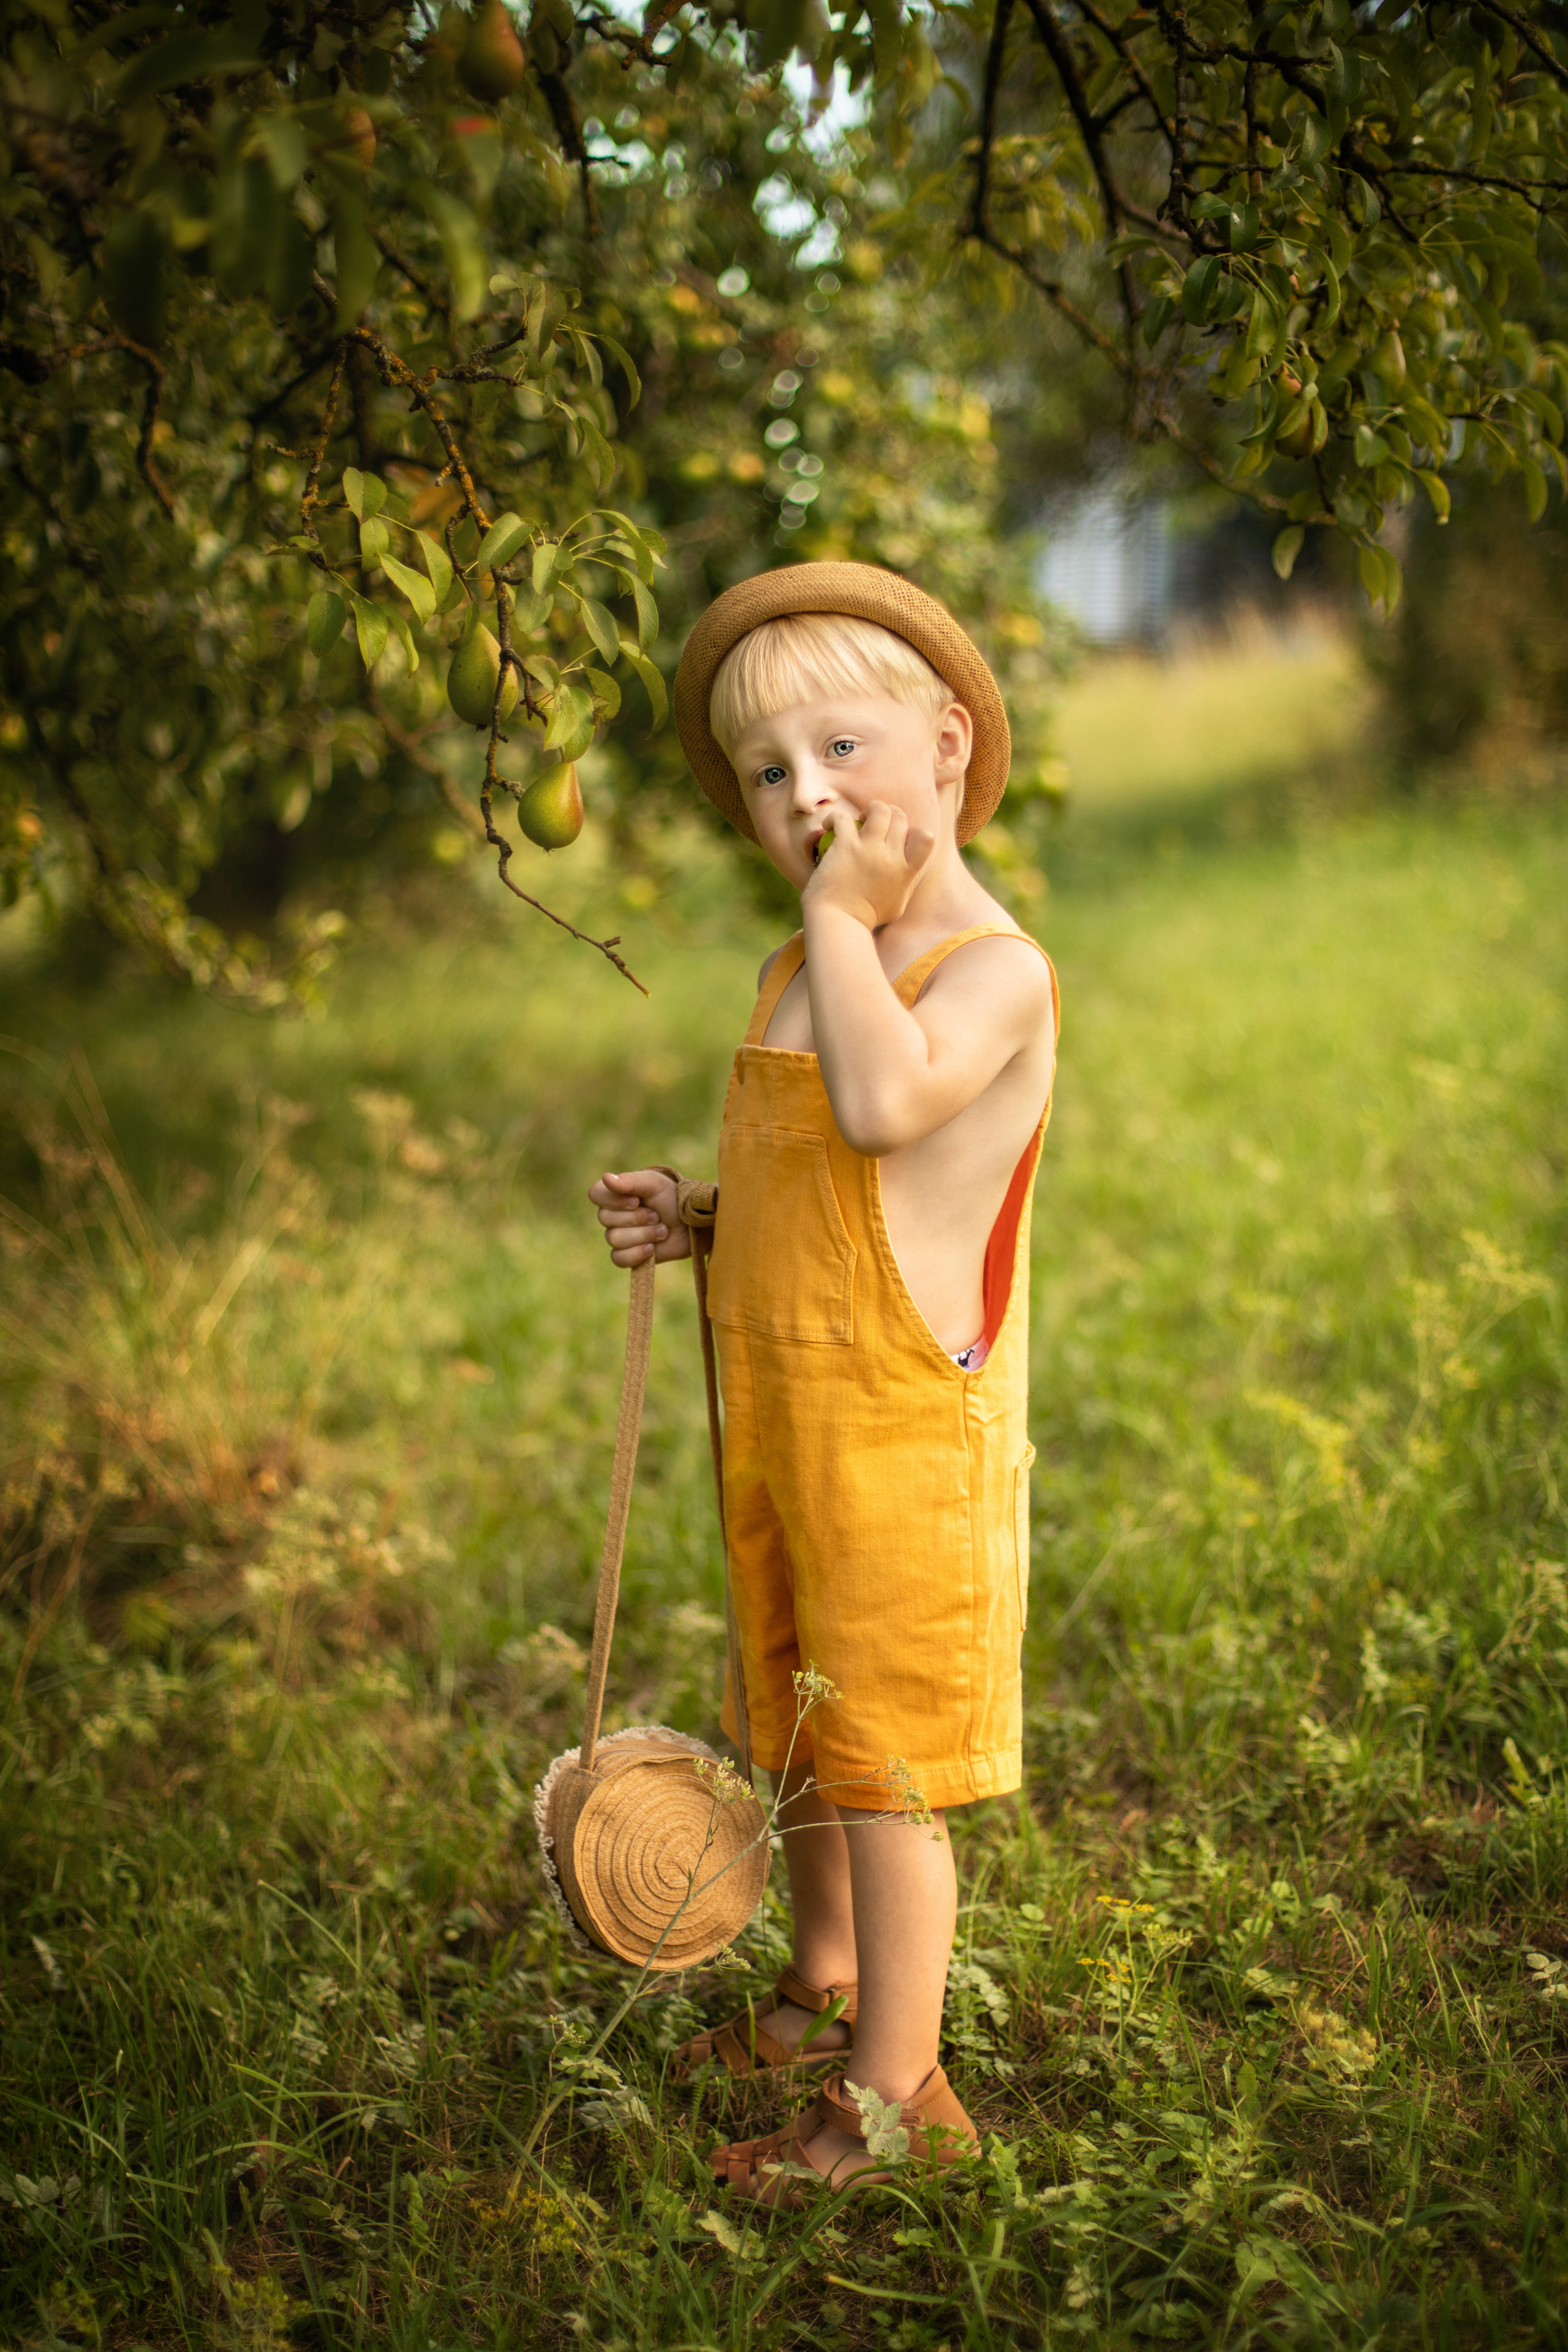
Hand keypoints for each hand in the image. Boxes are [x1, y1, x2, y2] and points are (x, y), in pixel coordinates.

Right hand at [588, 1166, 690, 1266]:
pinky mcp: (628, 1255)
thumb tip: (606, 1178)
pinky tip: (652, 1249)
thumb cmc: (673, 1199)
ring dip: (644, 1235)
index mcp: (616, 1194)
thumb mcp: (654, 1184)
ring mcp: (619, 1236)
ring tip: (662, 1231)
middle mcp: (613, 1215)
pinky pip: (618, 1258)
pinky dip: (637, 1254)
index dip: (613, 1200)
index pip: (595, 1194)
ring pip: (615, 1239)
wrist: (692, 1224)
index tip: (636, 1200)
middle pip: (605, 1219)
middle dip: (637, 1218)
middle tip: (657, 1216)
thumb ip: (630, 1181)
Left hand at [802, 800, 933, 930]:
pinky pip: (843, 818)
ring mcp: (869, 850)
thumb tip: (908, 872)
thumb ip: (905, 884)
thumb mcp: (896, 906)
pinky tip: (828, 827)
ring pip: (879, 809)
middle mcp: (892, 858)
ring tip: (859, 819)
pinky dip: (834, 818)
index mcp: (906, 871)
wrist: (838, 924)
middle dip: (889, 814)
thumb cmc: (865, 919)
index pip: (927, 837)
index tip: (898, 839)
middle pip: (900, 816)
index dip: (914, 830)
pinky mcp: (845, 847)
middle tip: (873, 825)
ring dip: (869, 809)